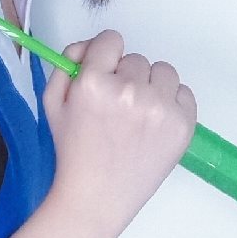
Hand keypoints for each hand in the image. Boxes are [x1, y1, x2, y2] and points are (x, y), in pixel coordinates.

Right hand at [43, 29, 197, 237]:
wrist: (97, 198)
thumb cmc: (73, 150)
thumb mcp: (52, 103)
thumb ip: (67, 63)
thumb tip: (93, 45)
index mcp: (94, 83)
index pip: (110, 40)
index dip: (105, 55)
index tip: (103, 72)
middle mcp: (130, 91)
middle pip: (137, 58)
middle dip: (126, 76)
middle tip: (115, 107)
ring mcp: (161, 108)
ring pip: (163, 72)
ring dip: (151, 87)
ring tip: (136, 115)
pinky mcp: (184, 124)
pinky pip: (184, 93)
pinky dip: (171, 104)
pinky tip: (153, 125)